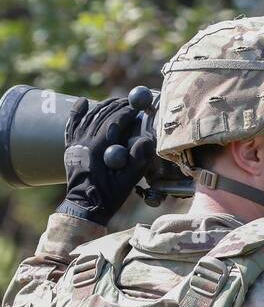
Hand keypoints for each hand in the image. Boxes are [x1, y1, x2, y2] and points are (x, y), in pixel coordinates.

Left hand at [59, 97, 154, 224]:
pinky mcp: (71, 148)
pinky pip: (73, 126)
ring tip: (117, 101)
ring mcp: (76, 144)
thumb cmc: (108, 195)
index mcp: (98, 149)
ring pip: (89, 118)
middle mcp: (84, 142)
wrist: (85, 206)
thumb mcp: (128, 181)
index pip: (114, 122)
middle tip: (131, 101)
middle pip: (101, 116)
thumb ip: (138, 160)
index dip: (127, 112)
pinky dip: (77, 113)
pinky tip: (83, 102)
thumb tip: (148, 139)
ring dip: (103, 106)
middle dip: (117, 106)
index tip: (139, 107)